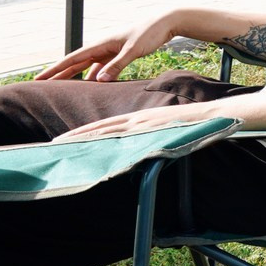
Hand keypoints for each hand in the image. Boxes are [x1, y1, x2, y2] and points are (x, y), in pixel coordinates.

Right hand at [37, 9, 185, 82]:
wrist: (166, 22)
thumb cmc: (150, 33)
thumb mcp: (134, 50)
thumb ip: (117, 65)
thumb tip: (98, 81)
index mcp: (101, 44)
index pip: (72, 59)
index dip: (55, 69)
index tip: (38, 78)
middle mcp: (102, 47)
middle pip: (76, 63)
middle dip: (59, 74)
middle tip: (41, 86)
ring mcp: (110, 50)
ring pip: (88, 66)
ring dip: (76, 76)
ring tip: (63, 88)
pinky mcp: (120, 53)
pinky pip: (102, 67)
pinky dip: (96, 76)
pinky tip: (93, 85)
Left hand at [58, 103, 223, 142]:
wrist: (212, 115)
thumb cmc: (193, 124)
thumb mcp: (167, 130)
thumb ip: (152, 137)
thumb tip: (141, 150)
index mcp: (139, 119)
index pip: (106, 126)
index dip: (86, 132)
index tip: (67, 139)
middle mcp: (136, 120)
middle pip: (100, 128)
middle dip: (76, 136)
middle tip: (54, 144)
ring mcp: (141, 123)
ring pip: (105, 130)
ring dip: (82, 137)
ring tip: (61, 144)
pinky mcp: (148, 128)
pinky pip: (121, 134)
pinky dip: (103, 138)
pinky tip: (90, 144)